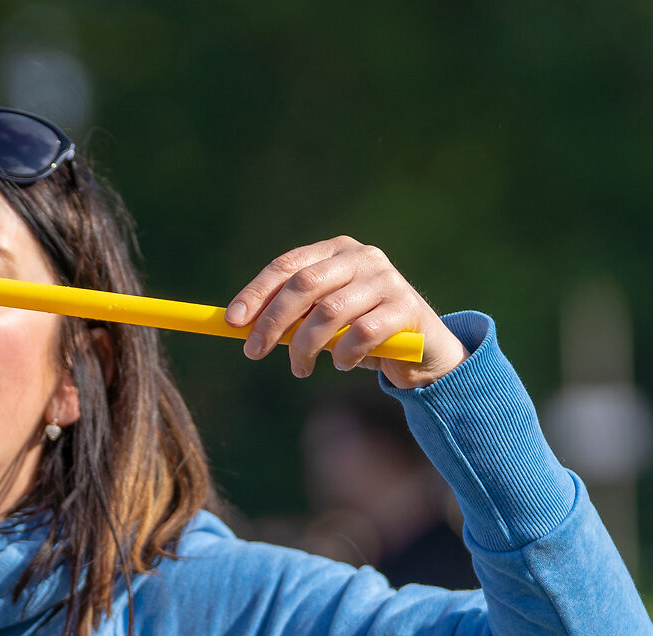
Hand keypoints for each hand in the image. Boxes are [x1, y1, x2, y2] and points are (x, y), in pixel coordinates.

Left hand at [225, 235, 465, 387]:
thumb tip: (240, 326)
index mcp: (335, 251)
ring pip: (329, 312)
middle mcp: (362, 257)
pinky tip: (340, 364)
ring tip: (299, 368)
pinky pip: (361, 334)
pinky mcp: (406, 308)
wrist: (421, 349)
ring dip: (304, 346)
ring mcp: (386, 280)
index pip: (287, 266)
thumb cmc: (359, 331)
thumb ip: (290, 315)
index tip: (232, 321)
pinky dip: (342, 354)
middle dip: (272, 321)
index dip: (256, 292)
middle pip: (304, 285)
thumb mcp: (320, 318)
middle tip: (253, 352)